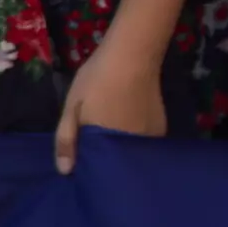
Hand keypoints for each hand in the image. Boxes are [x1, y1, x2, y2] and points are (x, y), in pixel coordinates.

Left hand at [54, 38, 165, 173]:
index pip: (101, 167)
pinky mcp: (161, 126)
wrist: (132, 55)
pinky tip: (126, 125)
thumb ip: (67, 140)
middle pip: (120, 160)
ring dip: (122, 147)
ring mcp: (152, 136)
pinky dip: (135, 138)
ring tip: (110, 136)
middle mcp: (137, 144)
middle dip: (108, 158)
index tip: (81, 161)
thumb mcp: (72, 108)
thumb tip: (65, 171)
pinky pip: (144, 141)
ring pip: (133, 150)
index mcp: (112, 143)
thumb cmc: (98, 81)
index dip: (90, 165)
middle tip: (94, 146)